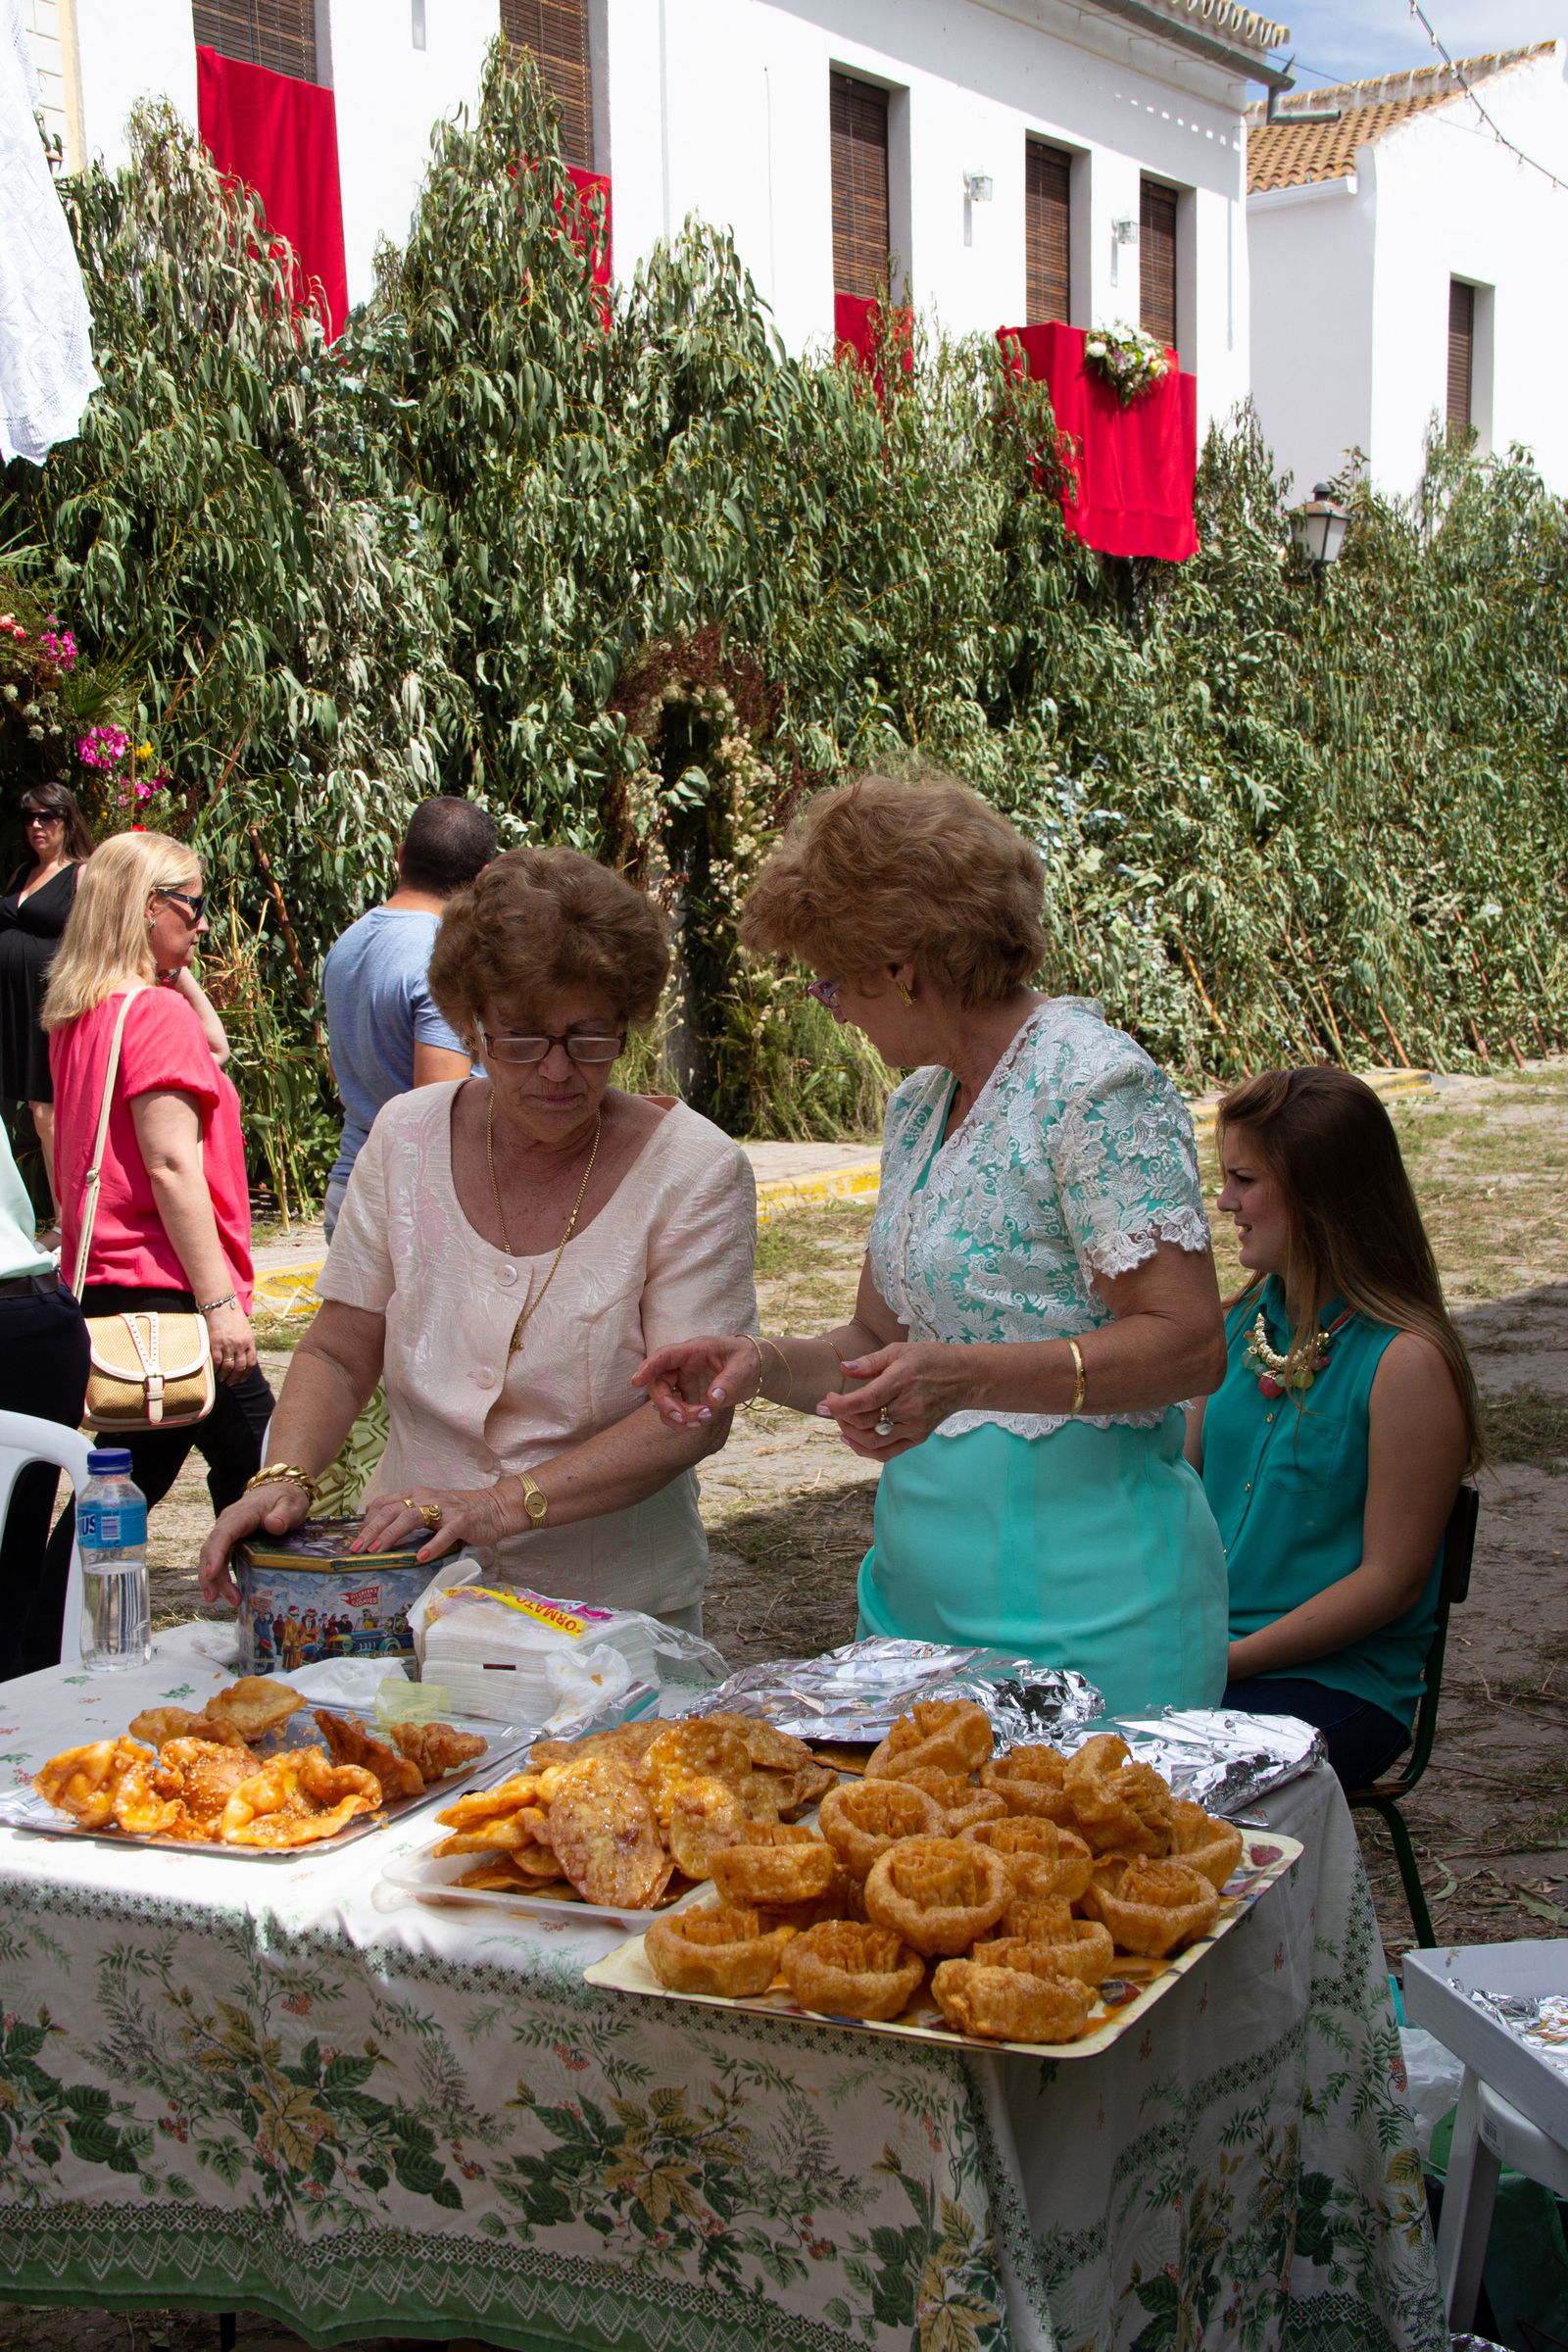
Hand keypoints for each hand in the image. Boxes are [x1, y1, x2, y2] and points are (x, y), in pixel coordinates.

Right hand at [199, 1480, 310, 1606]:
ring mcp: (228, 1532)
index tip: (210, 1574)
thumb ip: (283, 1514)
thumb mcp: (291, 1504)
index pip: (222, 1534)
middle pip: (212, 1549)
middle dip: (210, 1575)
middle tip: (213, 1598)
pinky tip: (228, 1592)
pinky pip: (221, 1558)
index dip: (215, 1555)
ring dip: (215, 1580)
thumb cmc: (286, 1497)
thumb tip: (274, 1525)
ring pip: (214, 1556)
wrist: (282, 1489)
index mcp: (240, 1515)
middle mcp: (228, 1523)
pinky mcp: (232, 1540)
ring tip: (229, 1601)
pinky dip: (221, 1576)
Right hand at [205, 1300, 256, 1384]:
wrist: (222, 1306)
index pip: (251, 1362)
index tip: (242, 1379)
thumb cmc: (234, 1317)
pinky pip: (217, 1360)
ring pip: (228, 1366)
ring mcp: (228, 1345)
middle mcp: (240, 1345)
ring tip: (222, 1379)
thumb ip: (246, 1343)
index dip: (247, 1373)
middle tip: (231, 1383)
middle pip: (240, 1367)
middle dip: (236, 1378)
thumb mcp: (246, 1330)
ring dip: (225, 1375)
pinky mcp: (216, 1343)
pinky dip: (216, 1368)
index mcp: (249, 1341)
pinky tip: (215, 1372)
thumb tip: (244, 1357)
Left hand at [352, 1483, 514, 1566]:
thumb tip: (379, 1534)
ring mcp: (444, 1509)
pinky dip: (432, 1545)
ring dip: (392, 1534)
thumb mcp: (428, 1510)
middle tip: (357, 1549)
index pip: (383, 1505)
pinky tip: (421, 1558)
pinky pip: (445, 1533)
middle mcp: (426, 1498)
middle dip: (371, 1530)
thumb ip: (407, 1517)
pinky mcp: (462, 1521)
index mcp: (415, 1495)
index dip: (367, 1522)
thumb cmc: (458, 1513)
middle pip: (392, 1511)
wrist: (494, 1508)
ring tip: (378, 1551)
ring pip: (411, 1518)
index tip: (355, 1540)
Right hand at [633, 1335, 761, 1426]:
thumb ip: (728, 1381)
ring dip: (677, 1416)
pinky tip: (700, 1422)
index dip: (648, 1367)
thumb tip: (713, 1399)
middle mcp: (683, 1365)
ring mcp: (683, 1382)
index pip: (665, 1356)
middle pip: (658, 1383)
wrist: (756, 1368)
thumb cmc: (748, 1358)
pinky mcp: (687, 1396)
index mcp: (693, 1350)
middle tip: (685, 1418)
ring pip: (664, 1401)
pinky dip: (683, 1421)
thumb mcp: (743, 1366)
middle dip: (666, 1404)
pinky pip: (675, 1411)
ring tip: (702, 1419)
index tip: (636, 1381)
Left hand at [816, 1341, 970, 1459]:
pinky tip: (852, 1439)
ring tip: (840, 1421)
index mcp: (902, 1381)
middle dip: (841, 1416)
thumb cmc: (929, 1360)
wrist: (965, 1378)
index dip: (839, 1406)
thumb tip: (843, 1368)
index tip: (822, 1403)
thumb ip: (869, 1361)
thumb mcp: (899, 1350)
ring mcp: (914, 1426)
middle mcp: (909, 1408)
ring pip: (873, 1441)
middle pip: (865, 1423)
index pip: (865, 1400)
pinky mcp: (918, 1437)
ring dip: (850, 1434)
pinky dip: (865, 1450)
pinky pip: (886, 1453)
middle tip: (832, 1404)